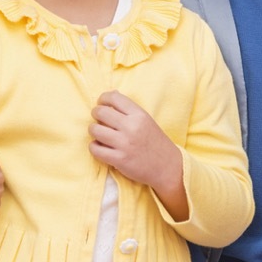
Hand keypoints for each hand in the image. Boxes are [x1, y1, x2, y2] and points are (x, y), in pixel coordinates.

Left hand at [89, 90, 184, 217]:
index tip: (102, 104)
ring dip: (94, 131)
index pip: (114, 97)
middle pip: (100, 112)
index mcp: (139, 115)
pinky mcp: (119, 159)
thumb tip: (112, 93)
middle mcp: (131, 127)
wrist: (168, 167)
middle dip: (96, 114)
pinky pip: (95, 149)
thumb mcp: (147, 120)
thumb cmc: (156, 142)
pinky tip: (100, 147)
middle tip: (99, 120)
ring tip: (100, 134)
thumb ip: (129, 109)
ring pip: (95, 130)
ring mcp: (124, 144)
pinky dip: (94, 147)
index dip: (103, 99)